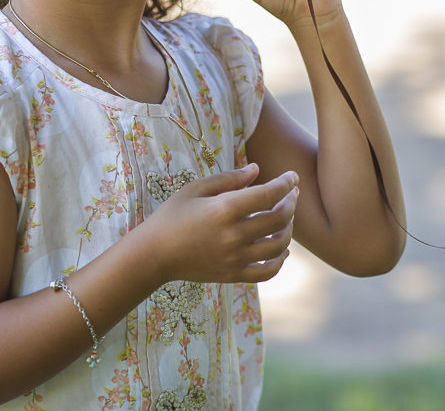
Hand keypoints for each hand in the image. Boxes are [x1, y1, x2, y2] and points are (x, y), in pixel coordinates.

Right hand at [144, 164, 298, 283]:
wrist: (152, 255)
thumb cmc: (172, 216)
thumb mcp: (196, 189)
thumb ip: (229, 178)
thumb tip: (257, 169)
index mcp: (224, 209)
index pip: (269, 194)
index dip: (286, 183)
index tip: (292, 176)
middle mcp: (233, 235)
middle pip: (279, 219)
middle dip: (292, 203)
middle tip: (292, 194)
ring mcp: (234, 258)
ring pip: (278, 245)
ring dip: (289, 229)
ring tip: (286, 218)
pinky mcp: (232, 275)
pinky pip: (267, 272)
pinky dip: (280, 261)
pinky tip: (283, 249)